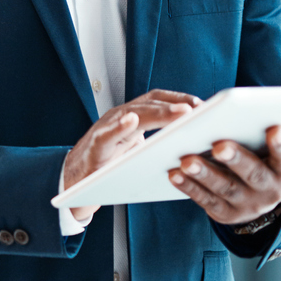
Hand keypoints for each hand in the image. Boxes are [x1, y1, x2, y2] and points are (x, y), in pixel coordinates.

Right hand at [63, 89, 201, 220]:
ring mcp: (105, 130)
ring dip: (157, 113)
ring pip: (132, 115)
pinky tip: (130, 122)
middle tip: (198, 108)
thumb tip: (196, 148)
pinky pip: (106, 135)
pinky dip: (117, 127)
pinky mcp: (94, 147)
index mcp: (132, 118)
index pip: (157, 99)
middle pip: (149, 104)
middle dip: (174, 104)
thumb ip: (158, 144)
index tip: (205, 104)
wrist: (75, 181)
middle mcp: (119, 117)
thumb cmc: (110, 167)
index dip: (180, 98)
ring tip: (180, 113)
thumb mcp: (137, 152)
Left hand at [168, 124, 280, 225]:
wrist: (259, 195)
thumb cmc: (261, 157)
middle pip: (254, 175)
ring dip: (205, 174)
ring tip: (187, 161)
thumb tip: (238, 110)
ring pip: (226, 188)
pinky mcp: (226, 213)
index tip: (275, 128)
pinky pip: (206, 200)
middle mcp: (271, 191)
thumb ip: (261, 132)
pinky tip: (174, 174)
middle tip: (219, 146)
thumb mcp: (269, 148)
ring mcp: (248, 205)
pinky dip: (189, 187)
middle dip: (236, 159)